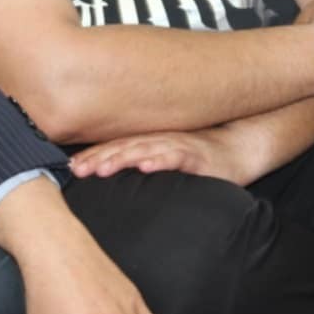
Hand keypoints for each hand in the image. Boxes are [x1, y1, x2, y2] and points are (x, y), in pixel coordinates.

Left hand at [69, 124, 259, 186]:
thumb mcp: (170, 156)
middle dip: (98, 158)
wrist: (243, 146)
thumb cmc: (205, 155)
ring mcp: (179, 146)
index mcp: (151, 141)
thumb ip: (145, 160)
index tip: (70, 167)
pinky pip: (177, 157)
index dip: (92, 155)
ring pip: (145, 150)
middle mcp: (161, 140)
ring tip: (102, 168)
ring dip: (122, 158)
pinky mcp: (198, 156)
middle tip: (76, 170)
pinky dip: (161, 160)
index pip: (115, 147)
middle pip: (123, 147)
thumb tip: (114, 173)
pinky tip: (147, 166)